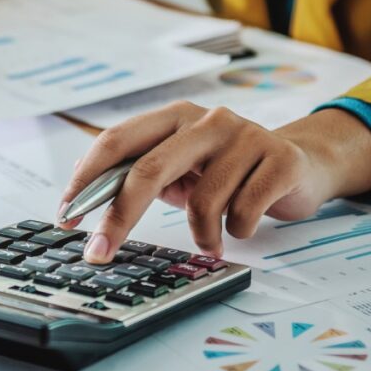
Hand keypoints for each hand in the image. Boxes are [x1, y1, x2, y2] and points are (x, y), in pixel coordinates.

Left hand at [59, 102, 370, 262]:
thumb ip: (138, 170)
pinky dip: (237, 231)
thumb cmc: (229, 170)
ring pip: (201, 202)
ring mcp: (246, 137)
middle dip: (118, 218)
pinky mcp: (280, 160)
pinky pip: (243, 213)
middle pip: (148, 170)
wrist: (302, 163)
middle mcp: (207, 120)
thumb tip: (81, 184)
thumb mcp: (180, 166)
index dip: (87, 178)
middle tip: (100, 252)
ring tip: (212, 239)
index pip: (118, 141)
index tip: (68, 215)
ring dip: (202, 234)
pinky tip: (243, 224)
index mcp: (175, 117)